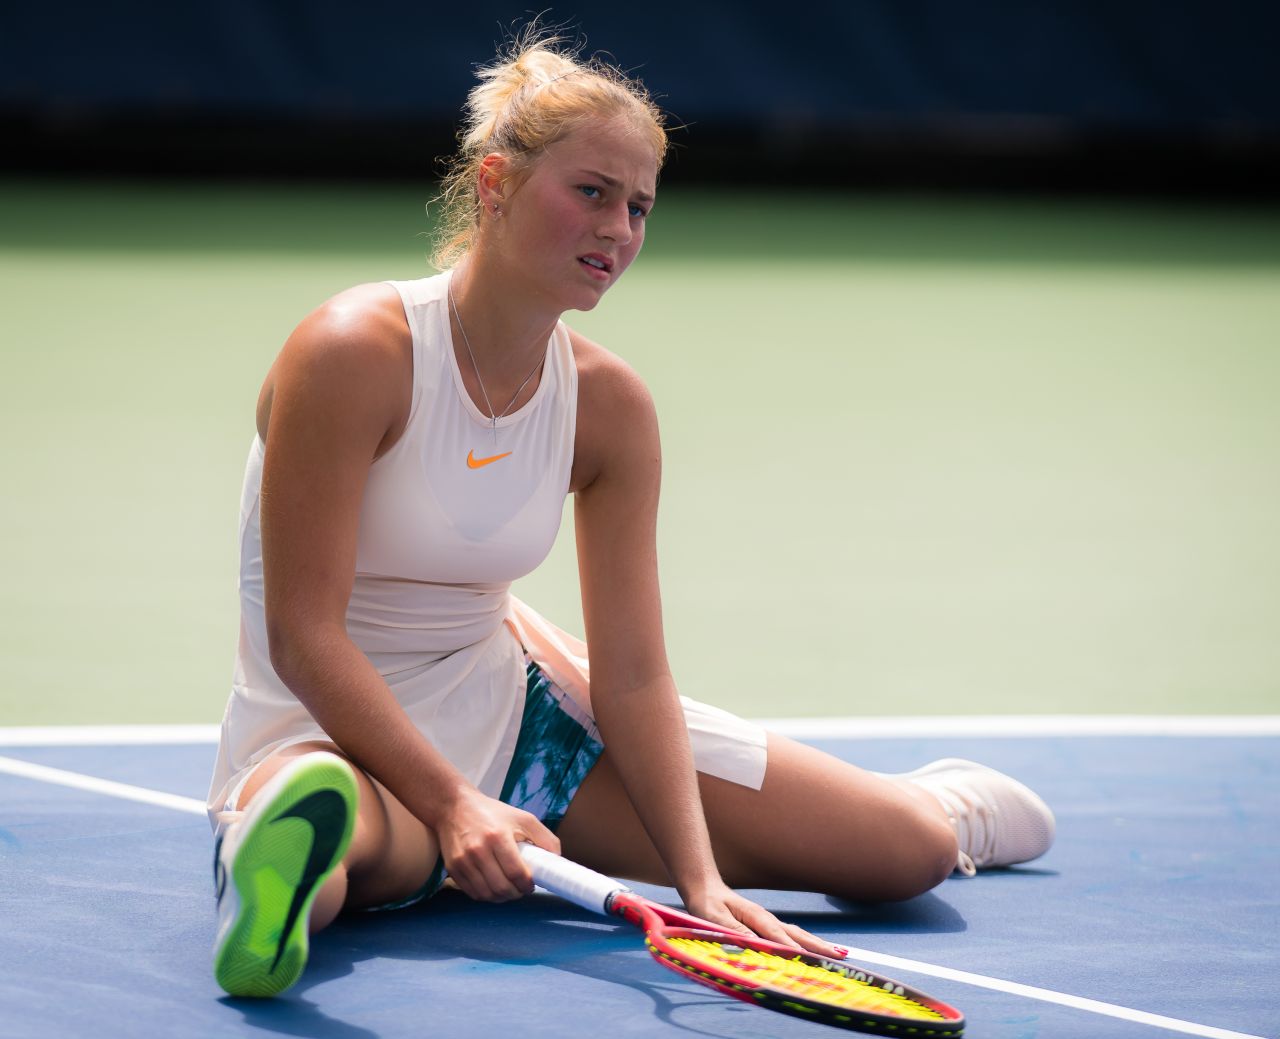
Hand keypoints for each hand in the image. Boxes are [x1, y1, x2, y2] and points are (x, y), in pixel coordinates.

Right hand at [435, 787, 559, 901]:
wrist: (454, 806)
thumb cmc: (492, 812)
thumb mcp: (523, 817)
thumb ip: (545, 837)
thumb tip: (557, 858)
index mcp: (498, 836)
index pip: (516, 873)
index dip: (527, 885)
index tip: (531, 884)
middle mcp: (478, 850)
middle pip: (501, 888)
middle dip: (516, 893)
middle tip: (521, 888)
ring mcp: (463, 861)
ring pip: (486, 894)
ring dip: (501, 897)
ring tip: (508, 889)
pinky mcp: (453, 868)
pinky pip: (472, 893)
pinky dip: (485, 895)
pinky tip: (492, 886)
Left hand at [686, 881, 846, 960]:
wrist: (705, 888)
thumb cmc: (707, 905)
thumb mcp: (715, 918)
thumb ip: (734, 931)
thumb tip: (756, 944)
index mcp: (755, 917)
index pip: (777, 935)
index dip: (792, 948)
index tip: (808, 960)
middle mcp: (766, 919)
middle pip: (796, 934)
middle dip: (817, 946)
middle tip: (839, 957)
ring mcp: (768, 922)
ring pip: (797, 934)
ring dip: (816, 945)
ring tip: (837, 954)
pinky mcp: (765, 926)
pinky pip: (789, 936)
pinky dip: (804, 943)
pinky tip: (814, 950)